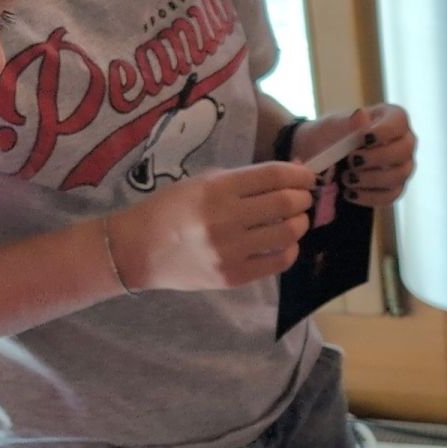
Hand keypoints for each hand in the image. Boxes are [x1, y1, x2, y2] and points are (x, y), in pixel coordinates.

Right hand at [106, 161, 312, 291]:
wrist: (138, 250)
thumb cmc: (172, 209)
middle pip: (286, 203)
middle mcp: (225, 218)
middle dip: (303, 198)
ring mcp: (229, 250)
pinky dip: (290, 249)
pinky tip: (285, 242)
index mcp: (217, 188)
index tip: (308, 176)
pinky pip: (278, 262)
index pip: (274, 175)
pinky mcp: (232, 276)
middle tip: (303, 198)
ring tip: (296, 219)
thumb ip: (247, 178)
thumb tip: (295, 170)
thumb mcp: (204, 182)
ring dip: (300, 223)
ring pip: (287, 233)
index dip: (300, 174)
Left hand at [297, 103, 416, 208]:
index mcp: (391, 119)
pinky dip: (368, 197)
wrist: (320, 158)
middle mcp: (403, 142)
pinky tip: (350, 192)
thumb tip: (362, 116)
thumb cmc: (331, 136)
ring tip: (346, 178)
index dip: (384, 131)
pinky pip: (390, 196)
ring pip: (398, 175)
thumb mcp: (332, 126)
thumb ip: (346, 122)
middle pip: (404, 150)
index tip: (363, 139)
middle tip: (351, 160)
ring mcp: (401, 166)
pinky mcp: (394, 188)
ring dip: (369, 179)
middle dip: (376, 158)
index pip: (399, 121)